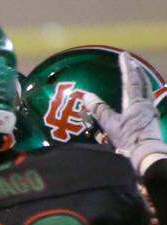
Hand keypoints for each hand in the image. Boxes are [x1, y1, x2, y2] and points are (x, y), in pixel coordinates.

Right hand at [82, 52, 166, 174]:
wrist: (147, 155)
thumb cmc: (129, 140)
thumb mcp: (111, 125)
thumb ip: (99, 110)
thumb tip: (86, 95)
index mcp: (135, 102)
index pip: (131, 80)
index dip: (126, 67)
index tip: (123, 55)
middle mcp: (145, 104)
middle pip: (143, 83)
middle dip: (137, 72)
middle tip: (132, 63)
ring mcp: (150, 113)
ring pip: (148, 92)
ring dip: (143, 82)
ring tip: (139, 78)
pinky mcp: (151, 121)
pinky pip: (149, 102)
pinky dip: (144, 96)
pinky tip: (142, 101)